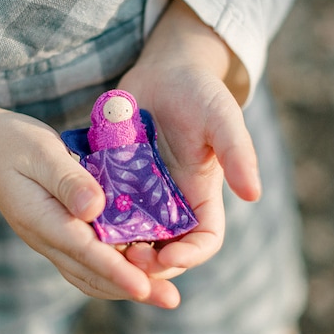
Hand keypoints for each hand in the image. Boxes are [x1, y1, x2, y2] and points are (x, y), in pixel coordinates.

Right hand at [0, 102, 181, 307]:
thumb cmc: (14, 142)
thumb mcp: (41, 152)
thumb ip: (68, 181)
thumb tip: (95, 210)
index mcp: (41, 218)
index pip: (85, 251)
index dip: (117, 271)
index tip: (146, 287)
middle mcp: (45, 237)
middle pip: (92, 273)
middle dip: (132, 287)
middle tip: (170, 299)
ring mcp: (49, 239)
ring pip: (89, 274)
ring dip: (124, 285)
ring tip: (161, 292)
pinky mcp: (56, 233)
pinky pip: (85, 262)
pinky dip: (111, 272)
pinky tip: (136, 269)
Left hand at [118, 0, 260, 276]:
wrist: (164, 71)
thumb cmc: (200, 93)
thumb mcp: (222, 118)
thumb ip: (238, 153)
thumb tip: (253, 194)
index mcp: (202, 197)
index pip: (203, 242)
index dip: (188, 256)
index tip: (167, 255)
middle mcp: (171, 203)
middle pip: (162, 249)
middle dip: (147, 262)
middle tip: (125, 259)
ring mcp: (141, 194)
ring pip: (129, 235)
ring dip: (116, 247)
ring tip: (99, 244)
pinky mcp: (115, 180)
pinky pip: (102, 209)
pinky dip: (94, 219)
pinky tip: (80, 217)